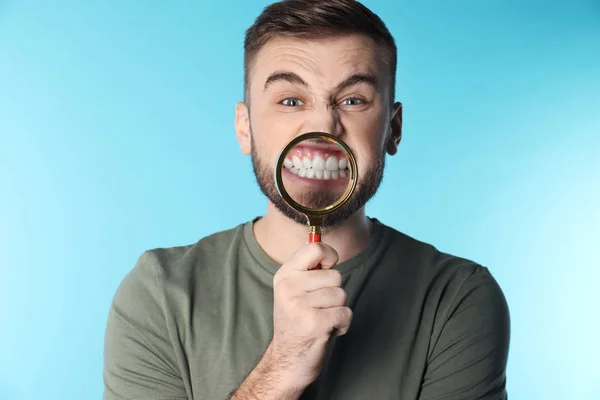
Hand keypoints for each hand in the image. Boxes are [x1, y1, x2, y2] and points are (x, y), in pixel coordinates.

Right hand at [268, 242, 352, 388]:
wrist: (288, 360)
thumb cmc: (297, 322)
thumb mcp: (293, 290)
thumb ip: (308, 270)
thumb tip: (329, 250)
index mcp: (284, 275)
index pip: (315, 248)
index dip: (329, 255)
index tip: (327, 266)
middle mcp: (289, 288)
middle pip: (335, 275)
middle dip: (334, 293)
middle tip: (319, 307)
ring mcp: (300, 305)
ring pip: (341, 294)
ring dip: (338, 309)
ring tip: (322, 319)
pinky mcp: (314, 323)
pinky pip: (345, 312)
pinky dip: (343, 324)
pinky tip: (328, 330)